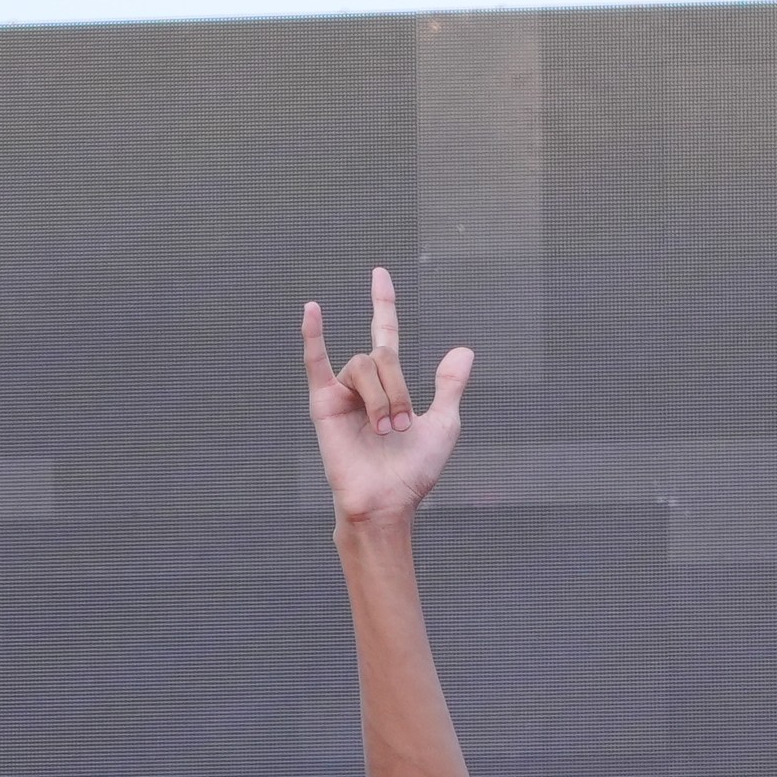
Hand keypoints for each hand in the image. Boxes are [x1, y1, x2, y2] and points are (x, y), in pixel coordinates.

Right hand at [305, 269, 470, 522]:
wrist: (388, 501)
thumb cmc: (413, 472)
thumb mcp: (444, 425)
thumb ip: (449, 387)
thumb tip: (463, 350)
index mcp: (391, 386)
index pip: (386, 335)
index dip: (384, 304)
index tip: (380, 274)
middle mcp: (364, 385)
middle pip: (382, 356)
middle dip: (398, 389)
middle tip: (401, 427)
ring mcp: (342, 393)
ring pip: (364, 366)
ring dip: (381, 397)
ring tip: (385, 431)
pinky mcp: (323, 404)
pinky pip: (316, 363)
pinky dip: (313, 336)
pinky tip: (312, 310)